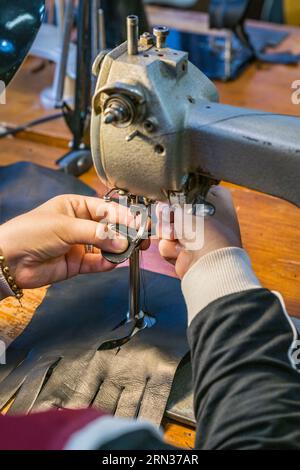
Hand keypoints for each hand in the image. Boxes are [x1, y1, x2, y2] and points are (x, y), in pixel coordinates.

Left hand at [0, 195, 138, 288]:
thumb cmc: (31, 233)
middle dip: (125, 233)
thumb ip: (96, 233)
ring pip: (106, 246)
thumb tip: (121, 241)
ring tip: (129, 251)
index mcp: (76, 206)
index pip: (106, 209)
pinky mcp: (77, 264)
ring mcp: (79, 245)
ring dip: (118, 249)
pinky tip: (114, 262)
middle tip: (141, 239)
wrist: (9, 260)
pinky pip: (97, 263)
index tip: (138, 224)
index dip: (124, 216)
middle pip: (110, 228)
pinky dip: (108, 263)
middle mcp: (80, 224)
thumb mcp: (65, 226)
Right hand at [156, 186, 241, 278]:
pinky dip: (170, 248)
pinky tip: (181, 251)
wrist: (211, 267)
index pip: (193, 190)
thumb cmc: (210, 235)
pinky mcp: (184, 252)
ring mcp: (195, 237)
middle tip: (171, 217)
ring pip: (167, 227)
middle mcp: (206, 219)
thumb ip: (174, 204)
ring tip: (176, 236)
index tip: (175, 199)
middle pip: (176, 210)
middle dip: (169, 216)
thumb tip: (161, 206)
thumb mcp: (192, 211)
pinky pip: (167, 244)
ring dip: (168, 232)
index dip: (182, 195)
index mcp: (217, 203)